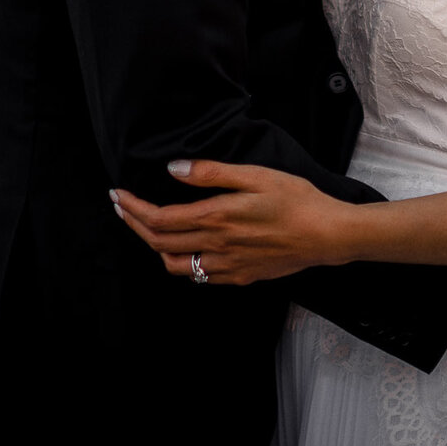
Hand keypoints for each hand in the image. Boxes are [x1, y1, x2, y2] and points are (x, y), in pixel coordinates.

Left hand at [110, 159, 347, 285]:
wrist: (328, 235)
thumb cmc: (296, 200)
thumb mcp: (255, 175)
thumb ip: (211, 173)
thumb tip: (173, 169)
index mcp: (216, 218)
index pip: (159, 218)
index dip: (133, 208)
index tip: (118, 195)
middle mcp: (216, 246)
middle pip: (159, 241)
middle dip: (133, 223)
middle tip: (120, 207)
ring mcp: (227, 266)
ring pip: (175, 265)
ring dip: (154, 246)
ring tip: (147, 229)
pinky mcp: (240, 276)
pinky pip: (199, 276)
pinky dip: (182, 262)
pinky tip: (185, 249)